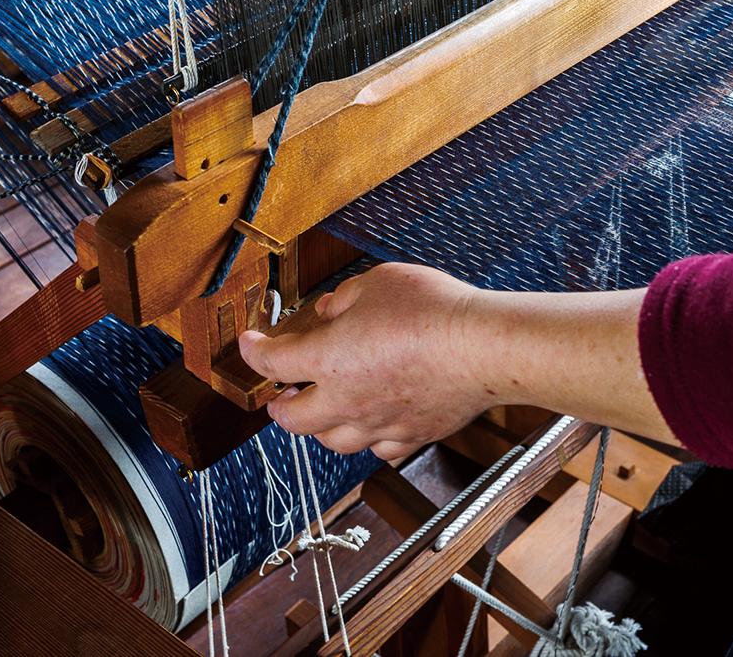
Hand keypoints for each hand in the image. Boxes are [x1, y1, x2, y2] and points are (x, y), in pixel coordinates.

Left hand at [239, 263, 489, 459]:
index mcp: (328, 359)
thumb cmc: (432, 310)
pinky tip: (374, 425)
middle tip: (279, 396)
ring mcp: (380, 424)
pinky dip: (369, 439)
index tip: (249, 344)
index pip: (273, 362)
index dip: (254, 351)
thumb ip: (346, 299)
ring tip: (323, 413)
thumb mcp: (378, 283)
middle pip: (294, 419)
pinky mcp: (413, 435)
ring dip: (321, 428)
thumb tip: (331, 310)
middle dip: (280, 406)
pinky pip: (380, 449)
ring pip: (335, 441)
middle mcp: (347, 400)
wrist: (483, 349)